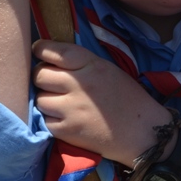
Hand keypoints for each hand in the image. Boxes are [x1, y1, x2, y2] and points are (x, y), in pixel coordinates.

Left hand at [32, 40, 172, 164]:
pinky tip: (63, 118)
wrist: (142, 131)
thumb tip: (52, 60)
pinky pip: (44, 120)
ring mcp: (71, 108)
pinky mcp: (67, 130)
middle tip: (49, 81)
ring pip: (39, 98)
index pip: (57, 52)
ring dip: (45, 99)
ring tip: (58, 102)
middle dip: (41, 76)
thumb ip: (82, 63)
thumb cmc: (128, 97)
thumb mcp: (108, 69)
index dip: (41, 49)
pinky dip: (50, 119)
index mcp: (92, 65)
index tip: (37, 50)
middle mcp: (79, 84)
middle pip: (40, 75)